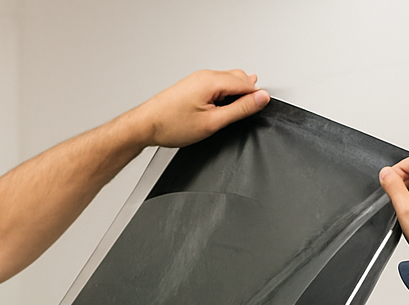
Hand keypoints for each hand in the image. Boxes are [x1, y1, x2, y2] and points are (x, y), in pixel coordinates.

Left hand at [127, 69, 269, 149]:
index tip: (262, 108)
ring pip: (227, 82)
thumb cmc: (171, 124)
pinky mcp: (193, 86)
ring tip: (230, 116)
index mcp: (212, 80)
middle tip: (247, 115)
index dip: (256, 97)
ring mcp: (198, 79)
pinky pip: (216, 86)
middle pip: (238, 79)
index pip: (246, 83)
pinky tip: (218, 111)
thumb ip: (239, 109)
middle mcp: (205, 75)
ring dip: (234, 96)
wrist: (146, 125)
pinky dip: (223, 97)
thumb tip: (260, 98)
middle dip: (246, 95)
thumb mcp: (212, 122)